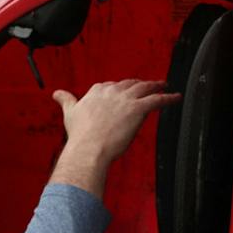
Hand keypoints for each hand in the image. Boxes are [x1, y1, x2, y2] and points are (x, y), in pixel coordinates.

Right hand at [48, 79, 181, 193]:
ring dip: (156, 86)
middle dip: (140, 84)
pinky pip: (157, 100)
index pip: (112, 85)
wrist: (89, 148)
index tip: (124, 90)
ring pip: (145, 88)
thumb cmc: (80, 135)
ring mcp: (126, 99)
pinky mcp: (138, 109)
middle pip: (130, 84)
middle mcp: (112, 91)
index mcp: (97, 91)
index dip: (120, 88)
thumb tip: (56, 93)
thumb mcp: (70, 112)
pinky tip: (176, 97)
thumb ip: (66, 100)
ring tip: (163, 86)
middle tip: (148, 85)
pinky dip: (169, 98)